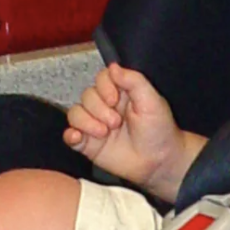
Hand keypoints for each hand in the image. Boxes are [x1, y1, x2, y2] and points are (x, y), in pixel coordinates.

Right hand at [64, 64, 202, 200]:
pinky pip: (69, 136)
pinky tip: (78, 137)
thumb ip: (133, 81)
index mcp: (121, 93)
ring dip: (87, 122)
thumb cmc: (160, 130)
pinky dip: (70, 135)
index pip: (101, 79)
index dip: (104, 87)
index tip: (115, 100)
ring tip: (104, 133)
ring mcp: (95, 125)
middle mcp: (106, 106)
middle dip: (100, 109)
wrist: (160, 162)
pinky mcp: (89, 144)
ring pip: (75, 114)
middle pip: (87, 96)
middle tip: (116, 122)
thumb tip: (113, 67)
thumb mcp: (152, 101)